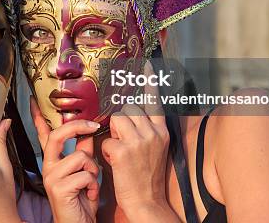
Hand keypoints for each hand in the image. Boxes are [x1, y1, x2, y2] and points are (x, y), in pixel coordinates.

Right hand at [31, 97, 99, 222]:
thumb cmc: (81, 201)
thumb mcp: (84, 172)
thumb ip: (83, 152)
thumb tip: (88, 132)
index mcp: (53, 160)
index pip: (44, 133)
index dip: (39, 116)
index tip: (34, 100)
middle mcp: (48, 166)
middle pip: (58, 135)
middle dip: (78, 126)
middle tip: (93, 126)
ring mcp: (51, 177)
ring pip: (80, 157)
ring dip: (93, 170)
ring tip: (91, 184)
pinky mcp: (58, 189)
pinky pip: (84, 175)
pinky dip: (93, 185)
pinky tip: (88, 195)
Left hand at [101, 62, 174, 221]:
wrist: (147, 201)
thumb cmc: (146, 175)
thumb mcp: (154, 148)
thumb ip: (145, 129)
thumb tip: (130, 113)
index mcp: (161, 131)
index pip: (154, 101)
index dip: (149, 83)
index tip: (147, 66)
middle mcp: (153, 133)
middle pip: (128, 108)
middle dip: (120, 120)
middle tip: (123, 139)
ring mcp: (139, 141)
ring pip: (117, 119)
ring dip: (113, 133)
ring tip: (120, 150)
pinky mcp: (124, 151)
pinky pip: (107, 139)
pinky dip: (107, 151)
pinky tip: (115, 162)